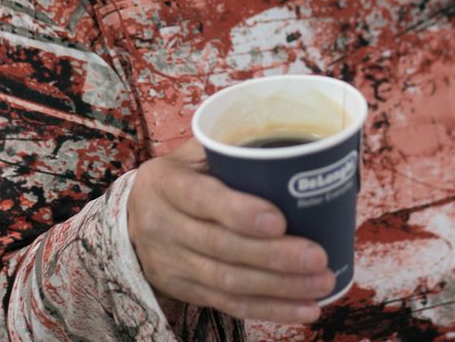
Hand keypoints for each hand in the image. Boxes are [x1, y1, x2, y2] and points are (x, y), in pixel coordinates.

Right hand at [127, 138, 334, 323]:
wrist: (133, 217)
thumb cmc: (180, 174)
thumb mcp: (191, 152)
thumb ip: (228, 147)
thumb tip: (287, 144)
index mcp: (165, 183)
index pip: (201, 200)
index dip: (239, 213)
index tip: (279, 220)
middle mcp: (163, 226)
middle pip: (221, 247)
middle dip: (273, 256)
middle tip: (317, 257)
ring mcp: (172, 264)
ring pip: (229, 282)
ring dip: (279, 287)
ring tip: (321, 283)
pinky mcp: (186, 290)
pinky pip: (230, 305)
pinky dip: (271, 309)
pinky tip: (305, 308)